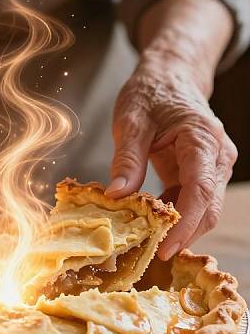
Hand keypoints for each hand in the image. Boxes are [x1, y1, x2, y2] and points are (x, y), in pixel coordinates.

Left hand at [106, 54, 236, 259]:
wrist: (168, 78)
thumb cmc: (151, 94)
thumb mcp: (131, 122)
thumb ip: (127, 160)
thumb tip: (117, 197)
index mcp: (202, 140)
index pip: (201, 191)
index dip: (185, 225)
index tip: (165, 248)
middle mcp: (216, 157)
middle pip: (208, 208)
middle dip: (183, 235)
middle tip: (150, 255)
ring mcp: (212, 166)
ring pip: (203, 209)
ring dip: (178, 228)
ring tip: (145, 242)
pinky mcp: (200, 172)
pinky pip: (191, 202)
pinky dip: (173, 216)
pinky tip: (149, 223)